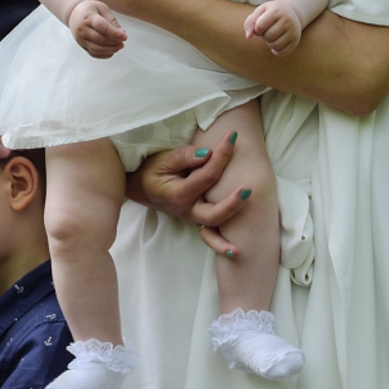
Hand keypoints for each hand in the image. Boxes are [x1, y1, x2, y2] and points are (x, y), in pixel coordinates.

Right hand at [68, 0, 126, 57]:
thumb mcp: (102, 8)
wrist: (74, 13)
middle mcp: (82, 29)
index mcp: (87, 17)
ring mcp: (80, 39)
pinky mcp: (82, 45)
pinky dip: (104, 55)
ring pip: (96, 49)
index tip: (125, 37)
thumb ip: (112, 20)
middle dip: (114, 42)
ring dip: (110, 50)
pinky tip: (112, 51)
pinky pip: (93, 54)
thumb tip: (122, 34)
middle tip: (123, 41)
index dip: (114, 33)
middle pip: (100, 39)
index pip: (102, 27)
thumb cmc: (91, 9)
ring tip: (120, 46)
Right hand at [126, 123, 245, 253]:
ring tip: (250, 209)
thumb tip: (208, 153)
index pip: (207, 176)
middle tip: (248, 187)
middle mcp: (186, 210)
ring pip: (215, 223)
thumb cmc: (150, 170)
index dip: (222, 155)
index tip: (233, 137)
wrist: (139, 185)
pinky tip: (237, 251)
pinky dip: (221, 244)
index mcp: (178, 195)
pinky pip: (210, 235)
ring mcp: (192, 217)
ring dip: (233, 217)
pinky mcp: (197, 218)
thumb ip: (185, 156)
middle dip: (233, 200)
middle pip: (214, 211)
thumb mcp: (163, 159)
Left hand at [244, 0, 303, 55]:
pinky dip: (276, 51)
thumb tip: (248, 37)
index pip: (260, 26)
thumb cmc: (271, 13)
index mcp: (277, 10)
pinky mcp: (296, 41)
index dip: (257, 29)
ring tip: (271, 36)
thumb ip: (250, 22)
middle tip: (267, 31)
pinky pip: (282, 52)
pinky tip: (276, 43)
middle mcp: (288, 20)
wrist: (291, 13)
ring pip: (275, 45)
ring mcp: (294, 31)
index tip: (260, 25)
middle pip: (268, 36)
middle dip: (264, 36)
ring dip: (269, 43)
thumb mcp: (260, 12)